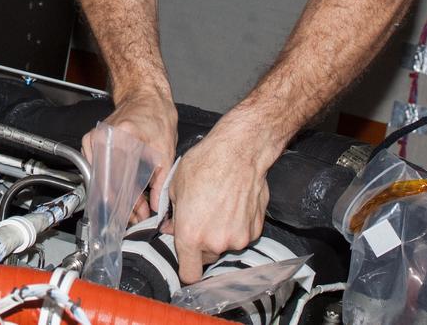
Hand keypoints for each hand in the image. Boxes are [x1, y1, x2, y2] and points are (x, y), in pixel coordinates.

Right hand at [83, 86, 176, 223]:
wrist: (145, 96)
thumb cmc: (156, 116)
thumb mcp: (165, 151)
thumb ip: (160, 182)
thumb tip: (156, 206)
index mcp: (122, 138)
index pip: (118, 181)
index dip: (128, 203)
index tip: (136, 216)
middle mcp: (104, 137)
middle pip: (108, 182)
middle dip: (124, 203)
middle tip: (136, 216)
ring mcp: (95, 138)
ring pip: (102, 178)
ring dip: (117, 195)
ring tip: (133, 207)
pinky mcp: (92, 140)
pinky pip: (98, 169)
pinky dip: (110, 182)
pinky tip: (124, 191)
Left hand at [165, 119, 274, 282]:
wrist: (239, 152)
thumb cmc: (204, 165)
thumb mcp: (175, 188)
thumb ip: (172, 216)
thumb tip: (171, 229)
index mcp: (191, 235)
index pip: (189, 274)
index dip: (185, 268)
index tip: (185, 258)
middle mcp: (216, 242)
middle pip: (206, 257)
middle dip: (201, 243)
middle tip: (200, 218)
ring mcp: (238, 238)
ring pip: (225, 245)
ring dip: (220, 233)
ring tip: (218, 206)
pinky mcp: (255, 230)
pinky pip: (241, 235)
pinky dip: (237, 226)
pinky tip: (233, 204)